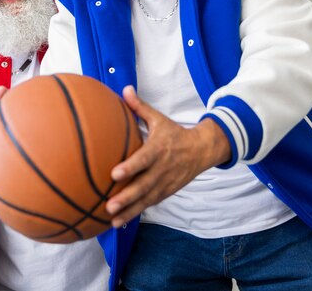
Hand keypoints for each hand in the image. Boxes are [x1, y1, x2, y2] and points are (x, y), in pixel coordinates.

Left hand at [105, 86, 230, 227]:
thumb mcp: (159, 119)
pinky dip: (135, 214)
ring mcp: (165, 183)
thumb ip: (140, 107)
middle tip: (109, 205)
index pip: (144, 160)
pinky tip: (118, 222)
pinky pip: (149, 204)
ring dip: (129, 211)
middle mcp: (162, 169)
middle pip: (144, 185)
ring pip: (146, 200)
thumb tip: (124, 88)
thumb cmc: (174, 133)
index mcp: (159, 149)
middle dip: (127, 197)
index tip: (114, 174)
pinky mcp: (166, 192)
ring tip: (111, 220)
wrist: (202, 150)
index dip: (130, 167)